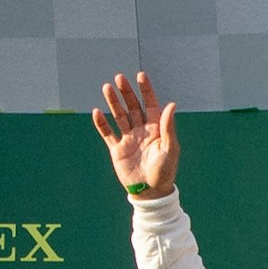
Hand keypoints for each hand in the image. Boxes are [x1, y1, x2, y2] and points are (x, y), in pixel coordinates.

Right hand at [93, 70, 179, 197]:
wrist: (150, 192)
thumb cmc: (164, 171)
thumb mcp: (170, 149)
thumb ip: (168, 127)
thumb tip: (171, 104)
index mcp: (155, 129)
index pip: (150, 104)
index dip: (145, 90)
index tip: (140, 76)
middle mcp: (141, 130)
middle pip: (132, 107)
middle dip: (126, 92)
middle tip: (119, 78)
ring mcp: (128, 139)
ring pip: (119, 116)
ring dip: (113, 103)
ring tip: (106, 88)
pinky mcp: (117, 149)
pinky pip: (108, 134)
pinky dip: (102, 124)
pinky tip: (97, 112)